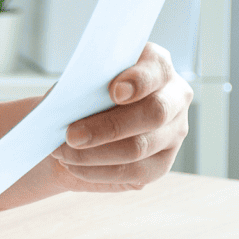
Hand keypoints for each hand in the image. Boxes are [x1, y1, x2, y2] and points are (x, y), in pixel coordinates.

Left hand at [48, 43, 192, 191]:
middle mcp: (174, 97)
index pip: (157, 70)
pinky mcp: (162, 163)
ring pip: (141, 148)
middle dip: (109, 126)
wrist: (83, 126)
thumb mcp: (81, 82)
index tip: (114, 92)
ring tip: (63, 153)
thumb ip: (83, 85)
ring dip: (95, 154)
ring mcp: (173, 132)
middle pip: (154, 113)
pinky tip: (75, 166)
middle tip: (72, 135)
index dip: (138, 81)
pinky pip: (134, 173)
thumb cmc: (85, 96)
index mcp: (156, 66)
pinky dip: (98, 171)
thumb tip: (70, 99)